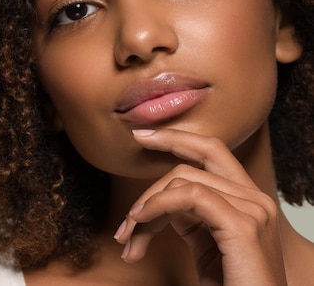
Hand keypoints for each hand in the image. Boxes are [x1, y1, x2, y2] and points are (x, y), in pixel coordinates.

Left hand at [113, 128, 286, 285]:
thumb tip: (165, 200)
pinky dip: (157, 205)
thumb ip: (193, 218)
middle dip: (156, 171)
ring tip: (128, 239)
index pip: (211, 152)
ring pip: (183, 180)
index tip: (142, 137)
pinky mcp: (243, 226)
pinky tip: (140, 222)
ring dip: (146, 208)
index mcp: (248, 201)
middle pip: (192, 164)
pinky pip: (189, 196)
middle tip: (128, 191)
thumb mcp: (207, 247)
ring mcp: (253, 210)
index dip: (177, 138)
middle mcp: (255, 200)